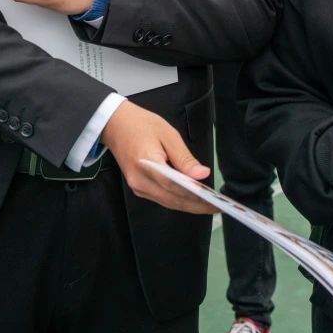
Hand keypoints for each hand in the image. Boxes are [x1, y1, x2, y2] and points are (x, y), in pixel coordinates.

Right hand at [101, 101, 216, 213]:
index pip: (174, 185)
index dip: (195, 195)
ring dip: (189, 206)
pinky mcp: (138, 188)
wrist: (115, 125)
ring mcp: (137, 186)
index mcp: (147, 163)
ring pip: (167, 202)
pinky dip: (178, 200)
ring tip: (208, 205)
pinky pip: (161, 199)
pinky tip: (191, 199)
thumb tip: (202, 175)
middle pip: (172, 199)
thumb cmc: (142, 125)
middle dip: (196, 206)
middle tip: (217, 207)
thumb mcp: (168, 135)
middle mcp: (140, 180)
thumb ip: (184, 158)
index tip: (214, 201)